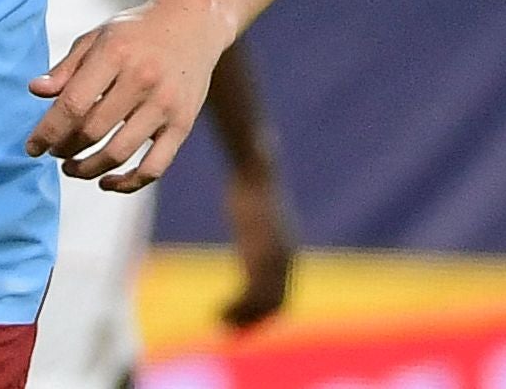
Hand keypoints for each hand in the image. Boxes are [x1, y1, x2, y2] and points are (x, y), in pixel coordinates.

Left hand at [25, 0, 230, 191]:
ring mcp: (165, 105)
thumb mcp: (96, 38)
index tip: (32, 147)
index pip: (73, 104)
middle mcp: (142, 80)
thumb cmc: (134, 32)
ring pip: (120, 152)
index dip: (48, 131)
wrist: (191, 23)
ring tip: (72, 168)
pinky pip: (155, 166)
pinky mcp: (183, 125)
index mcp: (115, 55)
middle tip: (53, 152)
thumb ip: (66, 67)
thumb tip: (35, 91)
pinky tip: (106, 182)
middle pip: (93, 130)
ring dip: (89, 168)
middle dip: (65, 148)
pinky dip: (129, 183)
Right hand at [220, 164, 296, 328]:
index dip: (264, 313)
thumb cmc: (251, 187)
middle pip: (275, 303)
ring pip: (262, 302)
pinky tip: (219, 312)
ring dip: (243, 317)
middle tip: (232, 333)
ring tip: (221, 324)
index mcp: (285, 253)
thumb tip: (250, 229)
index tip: (243, 323)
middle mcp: (285, 260)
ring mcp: (273, 259)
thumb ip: (257, 231)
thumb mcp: (256, 215)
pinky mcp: (258, 255)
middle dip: (255, 321)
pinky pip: (249, 292)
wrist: (255, 172)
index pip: (281, 294)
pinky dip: (236, 307)